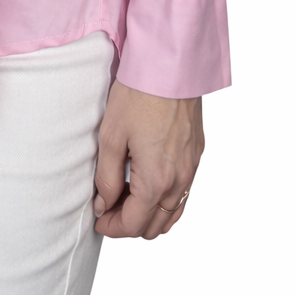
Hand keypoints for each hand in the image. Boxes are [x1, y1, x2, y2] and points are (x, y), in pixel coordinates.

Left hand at [93, 80, 203, 238]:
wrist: (170, 66)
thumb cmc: (138, 95)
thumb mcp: (110, 137)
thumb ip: (106, 178)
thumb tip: (103, 205)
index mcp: (157, 181)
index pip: (134, 225)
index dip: (112, 228)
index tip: (98, 220)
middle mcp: (180, 181)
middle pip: (155, 226)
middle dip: (129, 223)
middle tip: (108, 206)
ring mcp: (191, 169)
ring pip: (173, 214)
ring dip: (149, 214)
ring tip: (126, 197)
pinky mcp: (196, 154)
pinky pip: (184, 194)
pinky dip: (166, 200)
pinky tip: (148, 182)